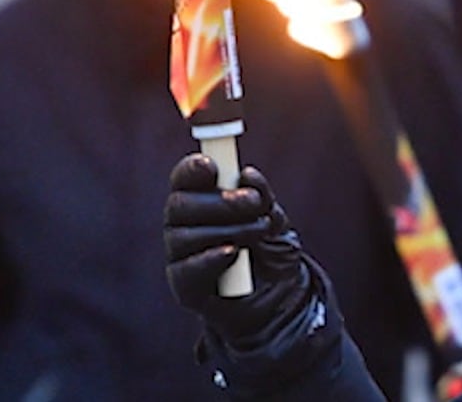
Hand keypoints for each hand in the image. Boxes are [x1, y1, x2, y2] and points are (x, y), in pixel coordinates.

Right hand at [163, 154, 313, 346]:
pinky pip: (186, 271)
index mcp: (201, 200)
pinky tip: (232, 253)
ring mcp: (181, 257)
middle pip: (179, 205)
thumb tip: (247, 174)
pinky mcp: (185, 287)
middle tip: (254, 203)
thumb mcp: (274, 217)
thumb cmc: (271, 248)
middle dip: (219, 201)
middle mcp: (184, 225)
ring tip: (259, 232)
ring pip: (182, 237)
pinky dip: (209, 260)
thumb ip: (261, 195)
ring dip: (227, 230)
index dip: (191, 169)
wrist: (282, 296)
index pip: (184, 179)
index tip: (212, 166)